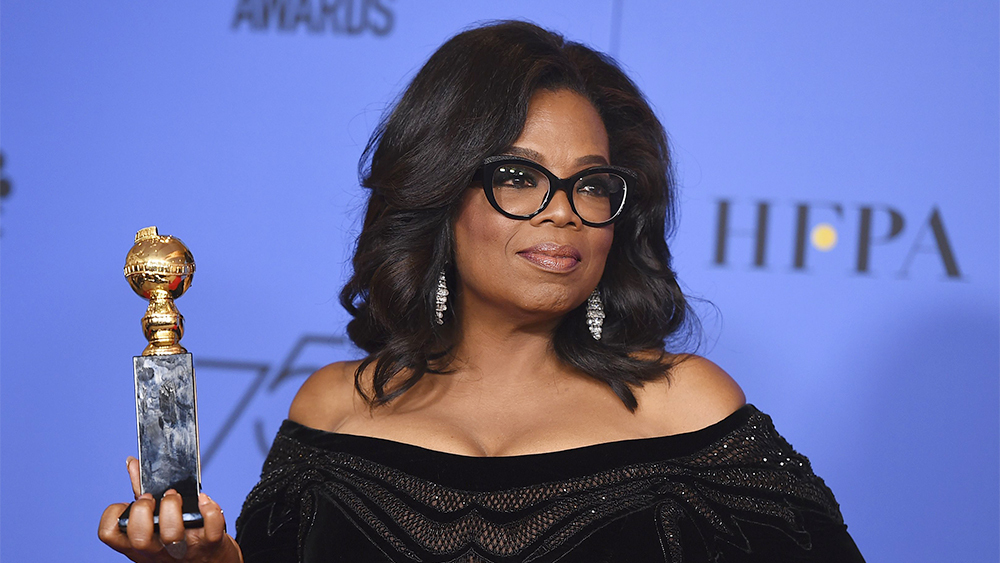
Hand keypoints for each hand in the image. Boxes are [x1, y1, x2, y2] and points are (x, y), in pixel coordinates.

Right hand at [98, 457, 242, 562]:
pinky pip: (211, 529)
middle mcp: (157, 550)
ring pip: (172, 534)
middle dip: (142, 511)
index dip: (112, 515)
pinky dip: (209, 510)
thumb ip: (142, 493)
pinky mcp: (210, 545)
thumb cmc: (178, 539)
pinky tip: (204, 500)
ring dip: (172, 507)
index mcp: (138, 545)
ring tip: (175, 497)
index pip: (109, 534)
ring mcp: (183, 549)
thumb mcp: (154, 522)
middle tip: (152, 499)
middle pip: (139, 537)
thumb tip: (133, 463)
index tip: (126, 503)